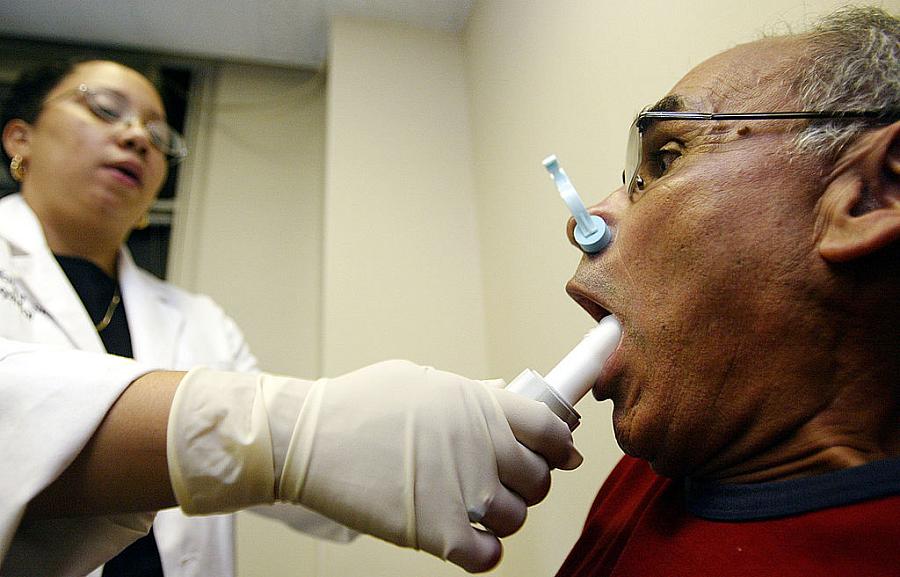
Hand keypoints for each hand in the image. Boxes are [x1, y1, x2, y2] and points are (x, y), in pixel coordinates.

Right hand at [167, 361, 580, 572]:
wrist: (309, 438)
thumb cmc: (359, 404)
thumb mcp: (422, 380)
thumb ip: (471, 393)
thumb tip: (505, 397)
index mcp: (481, 405)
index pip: (550, 428)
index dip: (558, 444)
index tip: (556, 453)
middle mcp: (483, 446)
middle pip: (539, 478)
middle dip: (528, 483)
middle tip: (504, 483)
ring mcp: (465, 490)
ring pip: (518, 517)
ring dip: (504, 518)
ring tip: (477, 510)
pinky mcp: (440, 530)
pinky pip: (489, 555)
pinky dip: (485, 552)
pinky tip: (469, 540)